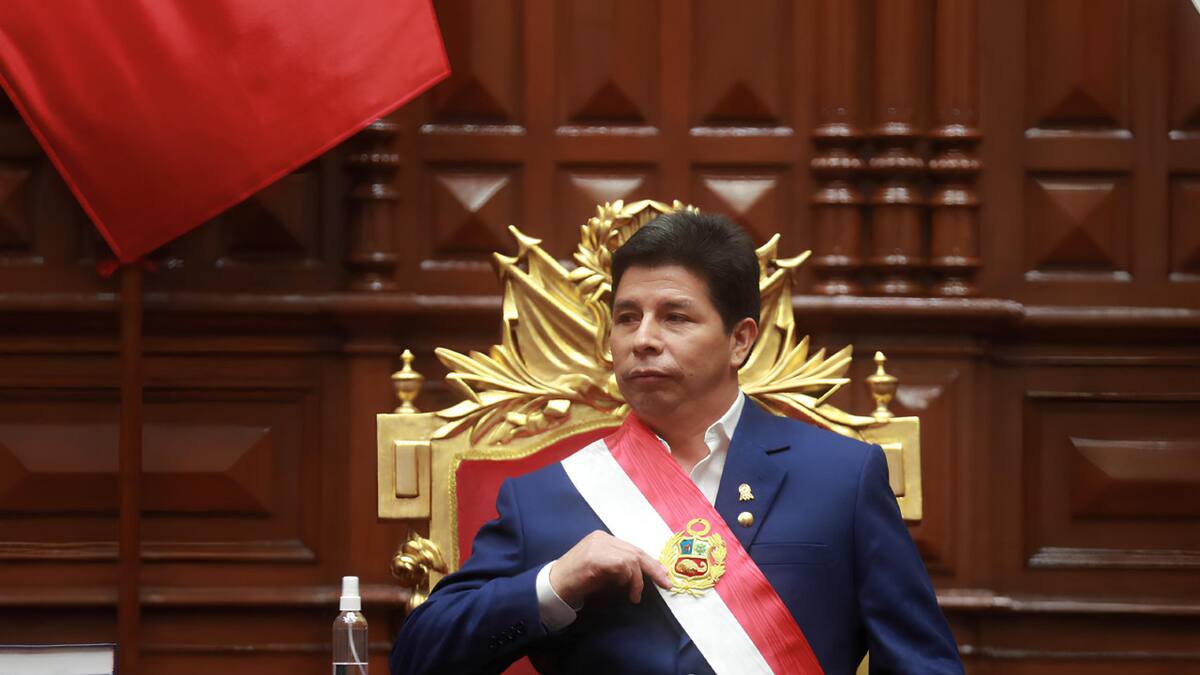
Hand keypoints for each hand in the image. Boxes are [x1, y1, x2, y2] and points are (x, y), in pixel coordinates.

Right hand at [548, 531, 670, 607]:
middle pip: (636, 551)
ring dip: (637, 580)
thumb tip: (643, 574)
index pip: (633, 549)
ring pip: (631, 559)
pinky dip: (628, 579)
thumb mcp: (603, 571)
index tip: (663, 575)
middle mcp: (602, 538)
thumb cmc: (577, 581)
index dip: (651, 562)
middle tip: (666, 583)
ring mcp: (597, 546)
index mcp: (603, 539)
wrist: (553, 586)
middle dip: (653, 569)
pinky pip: (621, 565)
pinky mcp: (594, 558)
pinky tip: (624, 589)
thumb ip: (619, 567)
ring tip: (634, 595)